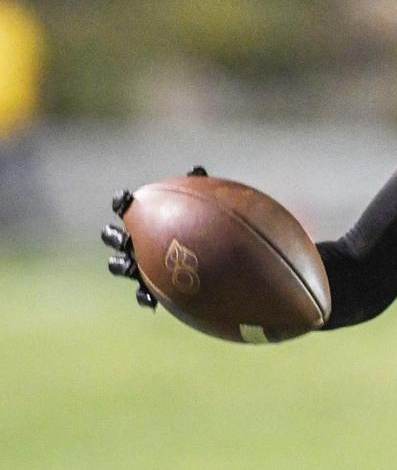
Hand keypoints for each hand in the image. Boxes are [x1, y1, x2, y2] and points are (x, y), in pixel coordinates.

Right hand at [102, 166, 208, 308]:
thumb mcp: (206, 210)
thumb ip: (199, 191)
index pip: (125, 206)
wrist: (214, 265)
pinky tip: (151, 300)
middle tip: (126, 237)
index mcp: (144, 219)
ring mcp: (139, 265)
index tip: (125, 199)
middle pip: (111, 236)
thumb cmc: (207, 231)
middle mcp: (136, 241)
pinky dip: (143, 296)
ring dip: (121, 265)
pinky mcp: (150, 288)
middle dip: (113, 236)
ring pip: (117, 266)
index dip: (121, 202)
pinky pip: (142, 295)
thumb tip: (197, 169)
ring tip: (130, 266)